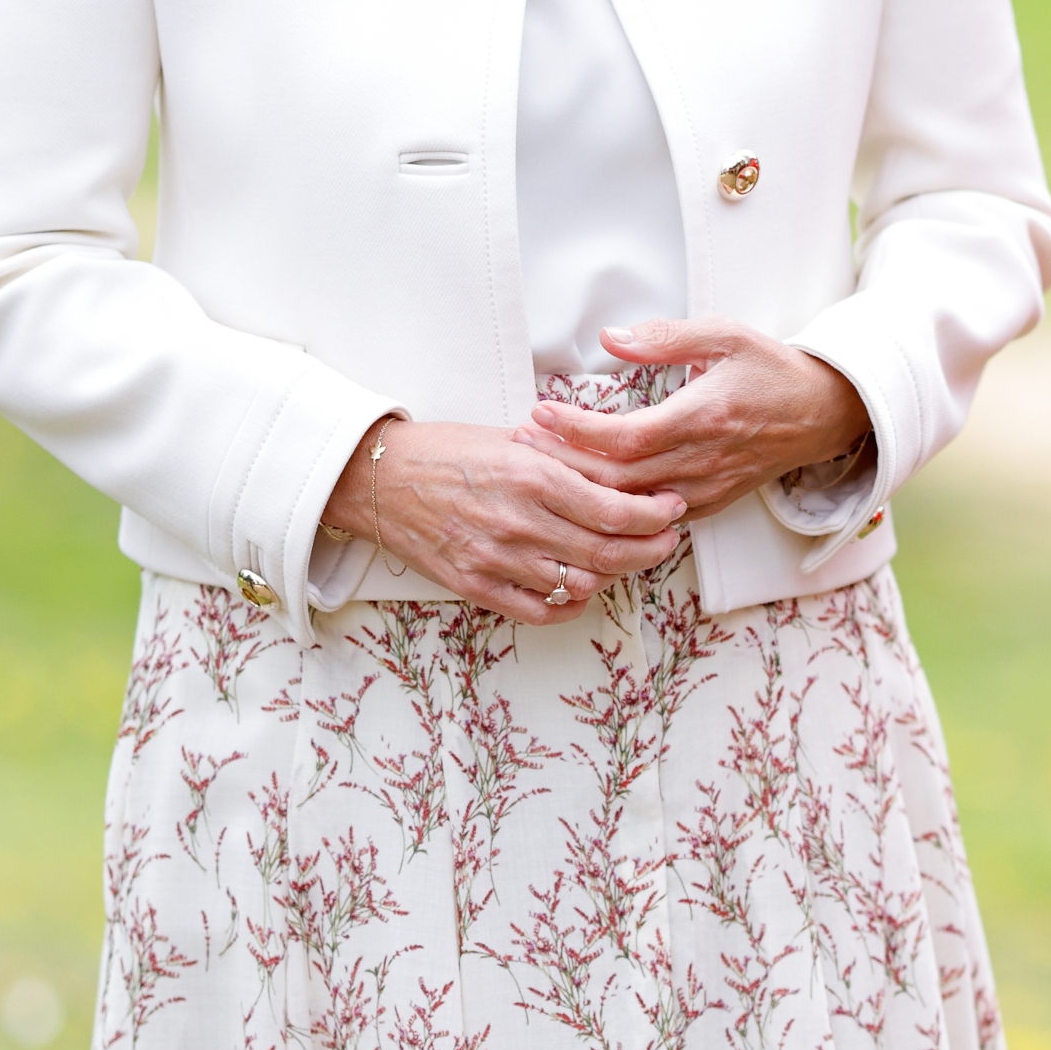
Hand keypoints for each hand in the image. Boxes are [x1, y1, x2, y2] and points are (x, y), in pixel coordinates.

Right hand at [320, 417, 685, 625]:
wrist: (379, 479)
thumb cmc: (448, 451)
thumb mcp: (514, 438)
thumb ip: (570, 457)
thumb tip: (628, 472)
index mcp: (530, 475)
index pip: (615, 509)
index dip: (655, 515)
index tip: (672, 509)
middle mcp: (517, 521)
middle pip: (608, 552)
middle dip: (650, 549)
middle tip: (665, 539)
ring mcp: (496, 559)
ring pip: (581, 584)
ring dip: (615, 575)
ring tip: (626, 558)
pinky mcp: (477, 587)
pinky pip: (542, 611)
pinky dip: (573, 604)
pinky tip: (584, 588)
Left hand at [516, 322, 871, 517]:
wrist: (823, 414)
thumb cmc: (772, 370)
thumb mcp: (724, 335)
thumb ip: (664, 338)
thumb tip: (611, 338)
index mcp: (702, 418)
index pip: (624, 437)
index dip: (576, 430)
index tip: (540, 411)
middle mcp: (702, 461)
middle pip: (617, 478)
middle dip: (564, 462)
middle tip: (523, 441)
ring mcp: (706, 489)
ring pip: (631, 503)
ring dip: (583, 488)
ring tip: (541, 465)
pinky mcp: (710, 504)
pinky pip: (653, 517)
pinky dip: (616, 510)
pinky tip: (584, 495)